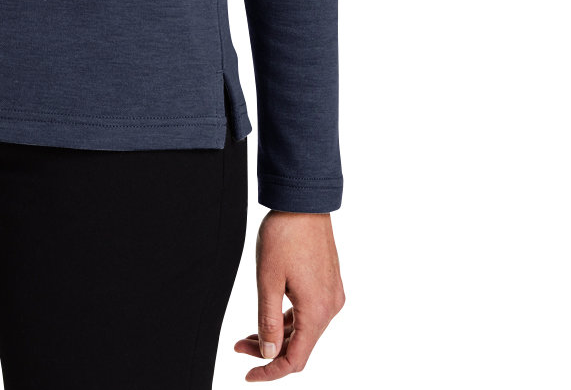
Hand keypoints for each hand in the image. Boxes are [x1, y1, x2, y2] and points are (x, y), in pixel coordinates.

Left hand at [233, 210, 344, 379]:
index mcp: (317, 311)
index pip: (296, 359)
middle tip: (239, 347)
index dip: (270, 371)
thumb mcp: (268, 279)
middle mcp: (330, 307)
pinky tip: (269, 314)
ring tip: (248, 334)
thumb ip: (269, 320)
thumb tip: (270, 352)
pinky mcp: (328, 282)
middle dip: (269, 351)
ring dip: (278, 335)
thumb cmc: (285, 234)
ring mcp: (331, 294)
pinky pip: (309, 312)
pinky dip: (288, 319)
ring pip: (304, 329)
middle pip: (300, 346)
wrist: (303, 199)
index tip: (248, 375)